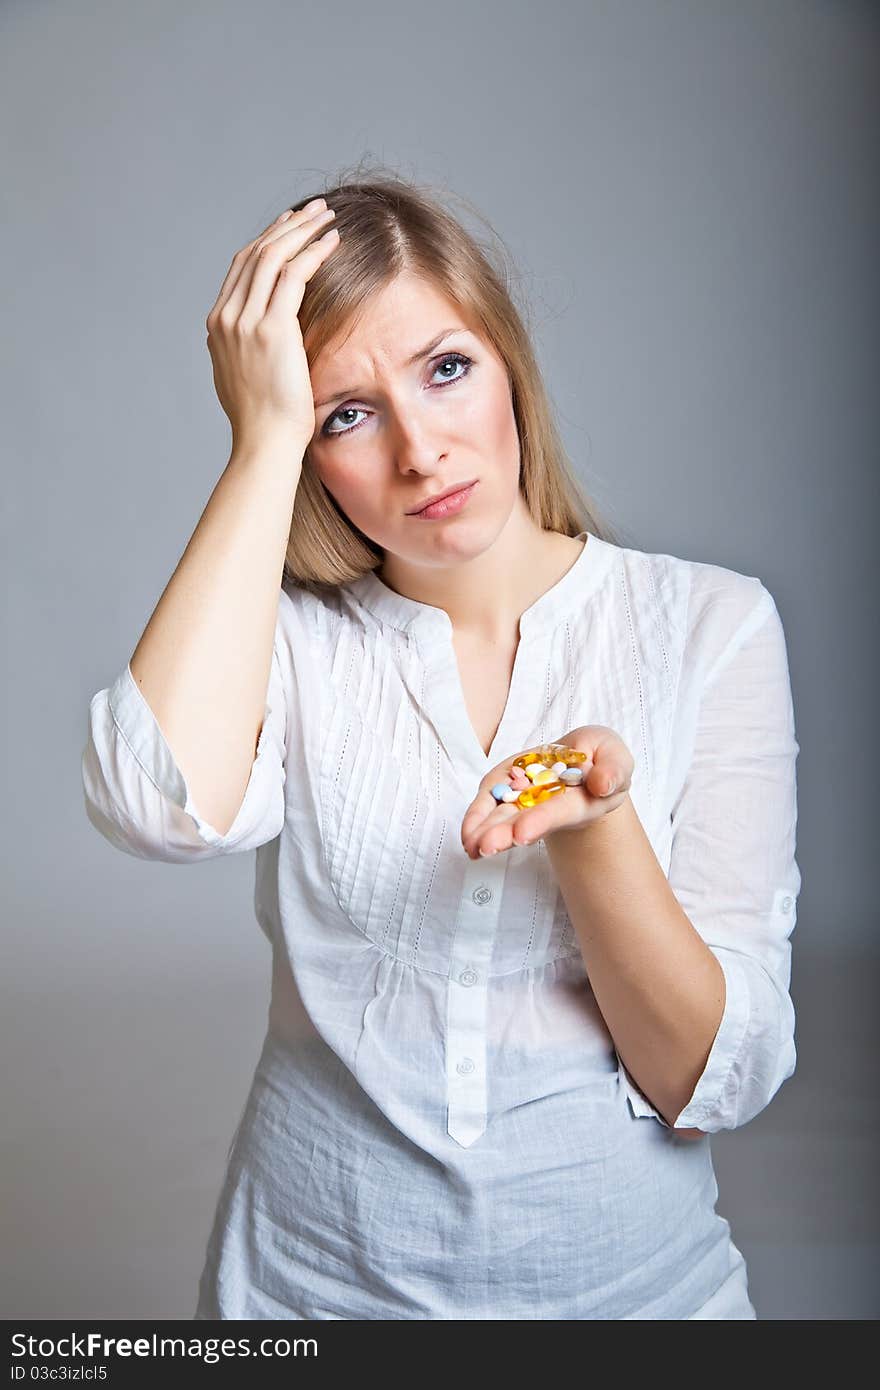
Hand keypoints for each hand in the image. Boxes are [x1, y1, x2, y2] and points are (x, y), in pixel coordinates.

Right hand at [205, 197, 340, 445]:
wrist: (264, 444)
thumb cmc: (264, 422)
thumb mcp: (245, 377)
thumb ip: (246, 350)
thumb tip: (260, 341)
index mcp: (218, 325)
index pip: (242, 268)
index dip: (268, 240)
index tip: (292, 226)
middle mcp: (226, 317)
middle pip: (255, 253)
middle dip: (287, 226)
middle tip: (313, 208)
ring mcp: (245, 322)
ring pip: (273, 256)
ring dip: (302, 230)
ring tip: (326, 214)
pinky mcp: (271, 329)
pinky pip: (293, 275)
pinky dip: (313, 252)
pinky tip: (332, 241)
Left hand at [461, 726, 633, 858]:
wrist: (582, 759)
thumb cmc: (602, 758)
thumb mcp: (616, 756)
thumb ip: (614, 768)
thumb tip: (602, 783)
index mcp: (579, 803)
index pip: (558, 812)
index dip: (541, 821)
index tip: (522, 834)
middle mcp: (547, 808)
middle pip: (524, 823)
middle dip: (504, 834)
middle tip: (486, 846)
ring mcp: (524, 800)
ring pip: (502, 818)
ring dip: (485, 831)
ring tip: (470, 845)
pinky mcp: (506, 787)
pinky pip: (489, 804)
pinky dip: (476, 817)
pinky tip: (466, 833)